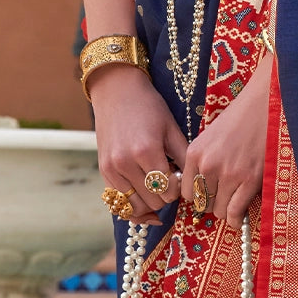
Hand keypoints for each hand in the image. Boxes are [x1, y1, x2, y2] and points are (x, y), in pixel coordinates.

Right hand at [90, 66, 188, 224]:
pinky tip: (145, 203)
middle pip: (154, 202)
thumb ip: (184, 158)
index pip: (169, 191)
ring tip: (157, 190)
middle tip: (169, 181)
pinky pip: (119, 203)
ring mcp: (111, 169)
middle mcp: (125, 163)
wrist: (116, 90)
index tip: (179, 178)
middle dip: (165, 196)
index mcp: (146, 151)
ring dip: (150, 203)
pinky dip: (134, 206)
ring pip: (136, 207)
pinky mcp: (103, 172)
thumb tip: (194, 185)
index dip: (178, 188)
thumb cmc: (149, 107)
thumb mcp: (172, 129)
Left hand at [181, 54, 272, 228]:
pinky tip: (239, 218)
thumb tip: (203, 187)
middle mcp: (208, 165)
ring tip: (235, 204)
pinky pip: (235, 211)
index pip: (187, 192)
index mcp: (195, 153)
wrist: (265, 104)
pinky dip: (236, 219)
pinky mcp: (249, 180)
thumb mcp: (211, 136)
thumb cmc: (240, 118)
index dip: (198, 196)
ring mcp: (228, 174)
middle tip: (224, 199)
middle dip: (213, 204)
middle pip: (202, 203)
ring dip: (226, 211)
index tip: (209, 195)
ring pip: (219, 210)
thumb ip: (203, 160)